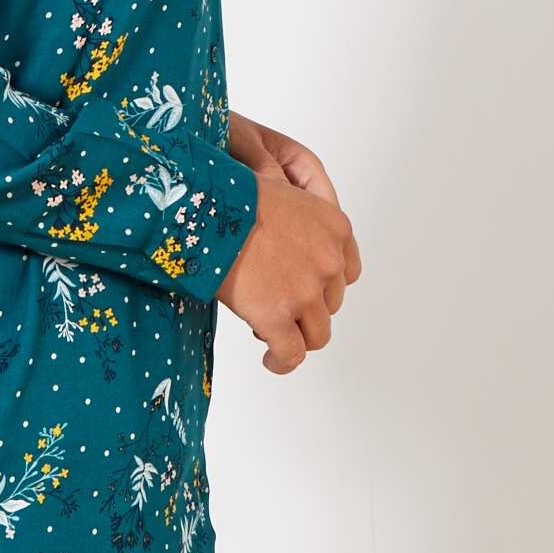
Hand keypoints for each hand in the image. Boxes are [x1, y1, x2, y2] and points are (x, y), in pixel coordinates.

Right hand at [217, 112, 360, 374]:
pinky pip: (292, 354)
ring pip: (317, 333)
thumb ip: (292, 218)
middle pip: (330, 302)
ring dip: (298, 336)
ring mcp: (306, 292)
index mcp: (333, 226)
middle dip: (306, 308)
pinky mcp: (280, 317)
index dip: (324, 284)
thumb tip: (281, 239)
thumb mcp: (276, 191)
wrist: (206, 210)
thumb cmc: (228, 195)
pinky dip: (282, 361)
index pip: (347, 271)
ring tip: (275, 338)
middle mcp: (328, 261)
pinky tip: (271, 361)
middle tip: (277, 307)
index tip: (306, 290)